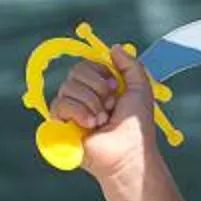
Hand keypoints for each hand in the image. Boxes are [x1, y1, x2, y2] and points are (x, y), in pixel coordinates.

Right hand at [46, 47, 159, 192]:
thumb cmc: (136, 127)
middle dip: (97, 87)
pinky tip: (90, 125)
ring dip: (91, 103)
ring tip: (102, 120)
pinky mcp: (60, 125)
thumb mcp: (141, 88)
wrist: (129, 153)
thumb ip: (130, 65)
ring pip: (68, 87)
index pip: (87, 63)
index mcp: (99, 86)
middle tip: (110, 105)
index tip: (114, 86)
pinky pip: (59, 104)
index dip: (100, 71)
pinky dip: (78, 112)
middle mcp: (83, 96)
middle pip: (75, 71)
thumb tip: (114, 48)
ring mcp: (70, 111)